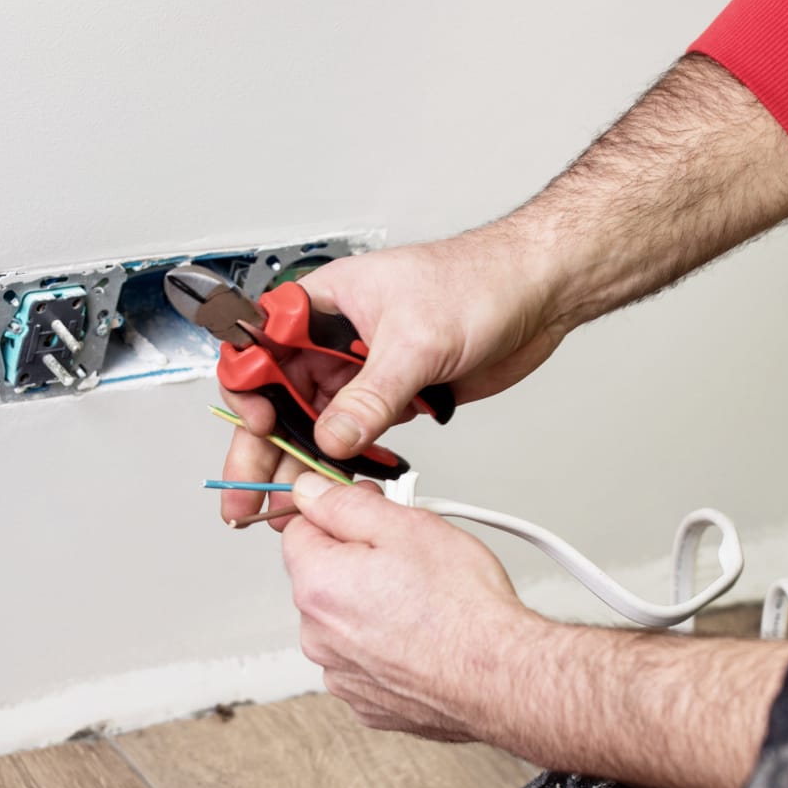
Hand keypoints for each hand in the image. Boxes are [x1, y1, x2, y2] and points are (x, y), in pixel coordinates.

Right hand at [219, 228, 567, 528]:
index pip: (261, 348)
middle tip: (251, 494)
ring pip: (316, 423)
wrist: (536, 293)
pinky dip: (346, 463)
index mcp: (325, 303)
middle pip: (280, 397)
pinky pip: (356, 435)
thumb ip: (371, 395)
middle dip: (264, 447)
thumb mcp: (416, 340)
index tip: (260, 427)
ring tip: (286, 506)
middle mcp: (336, 338)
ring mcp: (364, 369)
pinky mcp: (394, 396)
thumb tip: (334, 439)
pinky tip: (336, 488)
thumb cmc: (478, 281)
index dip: (251, 391)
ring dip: (303, 464)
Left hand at [281, 471, 536, 741]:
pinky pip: (366, 661)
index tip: (373, 515)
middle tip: (411, 559)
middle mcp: (318, 636)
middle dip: (357, 562)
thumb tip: (312, 492)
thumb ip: (345, 505)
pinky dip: (387, 648)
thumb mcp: (406, 526)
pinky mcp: (368, 703)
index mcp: (318, 585)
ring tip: (424, 604)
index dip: (340, 514)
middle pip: (323, 578)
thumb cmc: (463, 606)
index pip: (300, 530)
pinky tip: (423, 639)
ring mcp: (341, 675)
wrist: (500, 674)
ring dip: (371, 607)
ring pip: (345, 623)